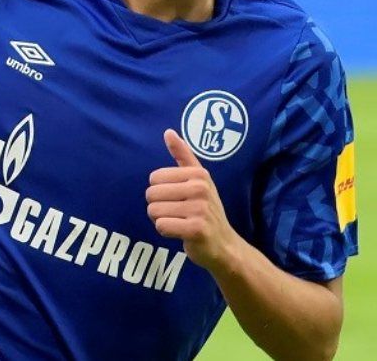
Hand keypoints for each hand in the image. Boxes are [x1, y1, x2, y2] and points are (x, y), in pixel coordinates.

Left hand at [147, 129, 240, 271]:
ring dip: (161, 220)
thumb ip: (183, 156)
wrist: (224, 245)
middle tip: (176, 213)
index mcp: (199, 174)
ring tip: (179, 222)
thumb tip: (168, 132)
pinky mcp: (195, 229)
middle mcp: (200, 188)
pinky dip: (165, 231)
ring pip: (154, 211)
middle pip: (151, 194)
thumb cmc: (207, 210)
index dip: (159, 191)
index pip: (154, 178)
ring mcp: (199, 209)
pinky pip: (161, 226)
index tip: (177, 199)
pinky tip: (180, 233)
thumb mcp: (199, 180)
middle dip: (158, 207)